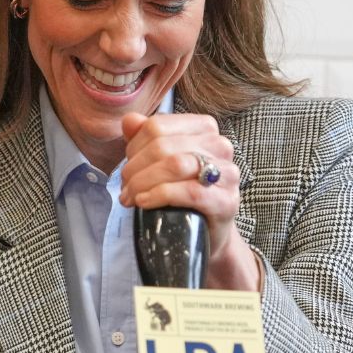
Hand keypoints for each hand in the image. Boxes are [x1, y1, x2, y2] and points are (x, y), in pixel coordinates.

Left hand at [118, 112, 260, 291]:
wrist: (206, 232)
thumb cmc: (181, 192)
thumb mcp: (160, 161)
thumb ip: (145, 137)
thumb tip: (129, 120)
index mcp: (204, 128)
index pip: (158, 126)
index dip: (134, 148)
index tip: (127, 168)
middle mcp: (220, 145)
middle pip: (163, 146)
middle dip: (135, 169)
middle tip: (126, 189)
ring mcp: (227, 173)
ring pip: (176, 165)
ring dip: (144, 182)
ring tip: (131, 197)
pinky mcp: (226, 201)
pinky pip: (190, 192)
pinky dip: (161, 195)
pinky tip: (145, 202)